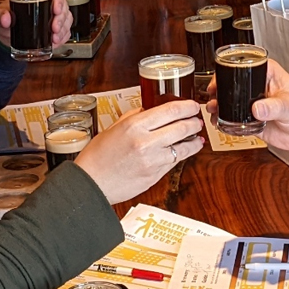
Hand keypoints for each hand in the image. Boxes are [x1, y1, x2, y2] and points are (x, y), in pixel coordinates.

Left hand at [0, 0, 71, 47]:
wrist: (6, 32)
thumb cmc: (4, 17)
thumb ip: (0, 16)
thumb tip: (6, 19)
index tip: (56, 10)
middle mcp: (46, 0)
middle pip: (62, 5)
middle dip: (61, 18)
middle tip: (54, 28)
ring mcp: (52, 13)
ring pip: (66, 17)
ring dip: (63, 29)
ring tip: (55, 38)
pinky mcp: (54, 25)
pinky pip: (65, 29)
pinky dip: (63, 36)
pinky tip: (56, 42)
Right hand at [75, 100, 204, 203]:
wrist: (91, 183)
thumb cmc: (97, 157)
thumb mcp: (113, 128)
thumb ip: (134, 117)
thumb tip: (149, 110)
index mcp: (134, 126)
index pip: (170, 110)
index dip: (187, 106)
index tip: (192, 105)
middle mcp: (146, 142)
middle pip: (182, 127)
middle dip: (194, 122)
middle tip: (197, 120)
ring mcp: (153, 160)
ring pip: (185, 147)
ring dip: (194, 140)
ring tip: (196, 136)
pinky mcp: (155, 176)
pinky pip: (175, 162)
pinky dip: (184, 154)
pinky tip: (186, 150)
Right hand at [206, 60, 288, 166]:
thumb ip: (274, 107)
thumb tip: (257, 108)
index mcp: (268, 74)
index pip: (244, 66)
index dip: (229, 72)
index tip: (219, 81)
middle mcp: (258, 87)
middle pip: (233, 84)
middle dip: (220, 90)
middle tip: (213, 97)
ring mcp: (254, 104)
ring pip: (230, 102)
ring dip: (220, 106)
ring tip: (214, 110)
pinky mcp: (252, 120)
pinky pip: (234, 119)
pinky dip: (226, 122)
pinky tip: (221, 123)